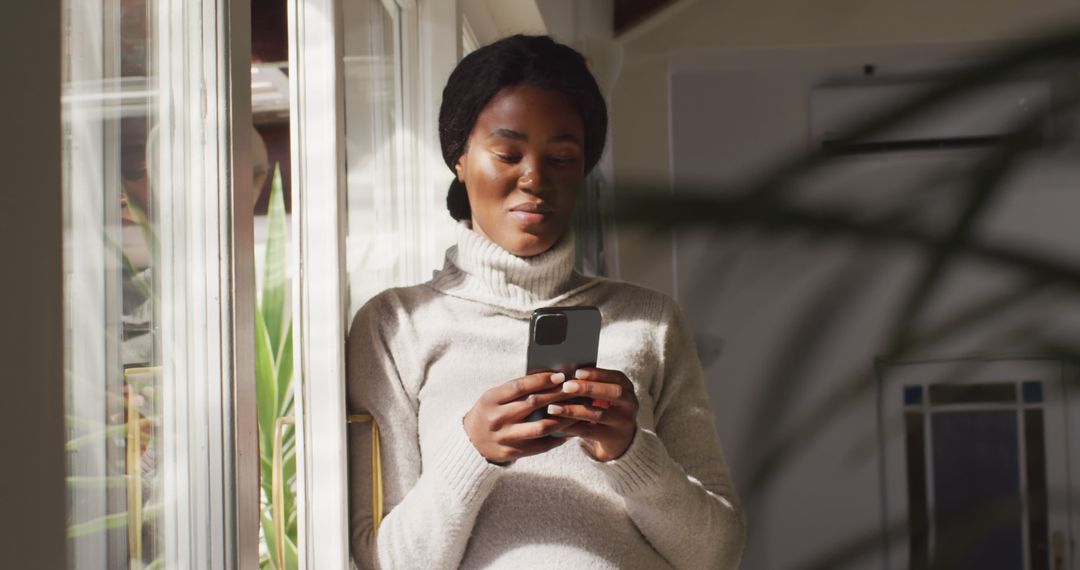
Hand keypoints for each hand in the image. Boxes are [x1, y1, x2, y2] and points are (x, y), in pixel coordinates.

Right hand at [463, 371, 579, 464]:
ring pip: (541, 427)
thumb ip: (516, 390)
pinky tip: (569, 431)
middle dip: (558, 395)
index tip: (561, 376)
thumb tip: (550, 379)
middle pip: (533, 404)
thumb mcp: (494, 397)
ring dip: (562, 418)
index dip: (541, 380)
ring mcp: (505, 437)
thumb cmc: (489, 412)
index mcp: (491, 399)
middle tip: (575, 390)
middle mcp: (498, 418)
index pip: (520, 386)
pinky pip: (540, 446)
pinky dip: (557, 438)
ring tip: (577, 411)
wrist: (470, 441)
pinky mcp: (512, 452)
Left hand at [545, 368, 638, 461]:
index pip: (617, 377)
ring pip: (598, 414)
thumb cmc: (605, 409)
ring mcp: (624, 423)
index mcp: (627, 388)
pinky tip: (556, 424)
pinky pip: (589, 432)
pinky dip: (571, 427)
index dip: (598, 373)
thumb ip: (591, 385)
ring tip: (553, 408)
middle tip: (566, 386)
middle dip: (589, 388)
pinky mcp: (613, 439)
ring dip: (574, 410)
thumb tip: (563, 374)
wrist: (618, 441)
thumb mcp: (605, 396)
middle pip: (614, 393)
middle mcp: (630, 404)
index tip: (577, 372)